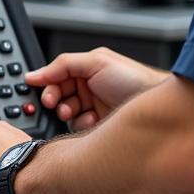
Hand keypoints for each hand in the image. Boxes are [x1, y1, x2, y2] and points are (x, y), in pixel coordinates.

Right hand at [25, 46, 167, 131]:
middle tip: (57, 105)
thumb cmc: (134, 79)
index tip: (43, 94)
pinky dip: (80, 127)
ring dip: (67, 115)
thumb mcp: (97, 63)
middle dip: (55, 102)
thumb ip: (63, 65)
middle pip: (57, 97)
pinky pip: (78, 130)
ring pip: (66, 116)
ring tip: (74, 114)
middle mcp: (87, 89)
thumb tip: (36, 73)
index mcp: (84, 71)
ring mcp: (92, 108)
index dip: (47, 85)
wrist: (158, 107)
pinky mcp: (98, 127)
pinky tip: (90, 123)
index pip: (55, 77)